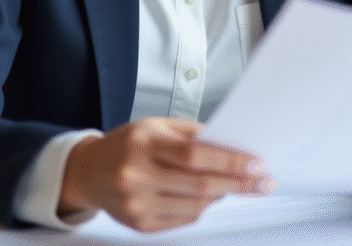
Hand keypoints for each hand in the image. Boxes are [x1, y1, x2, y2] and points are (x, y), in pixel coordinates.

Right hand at [59, 116, 273, 231]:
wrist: (90, 172)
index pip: (195, 155)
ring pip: (195, 205)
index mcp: (143, 142)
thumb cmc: (129, 144)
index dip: (230, 161)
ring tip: (234, 186)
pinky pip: (184, 219)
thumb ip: (192, 135)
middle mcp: (136, 174)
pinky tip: (206, 197)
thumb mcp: (157, 126)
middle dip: (237, 183)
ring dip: (221, 196)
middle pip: (199, 184)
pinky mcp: (138, 224)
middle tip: (262, 182)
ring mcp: (135, 203)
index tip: (256, 163)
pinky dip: (201, 208)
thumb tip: (233, 146)